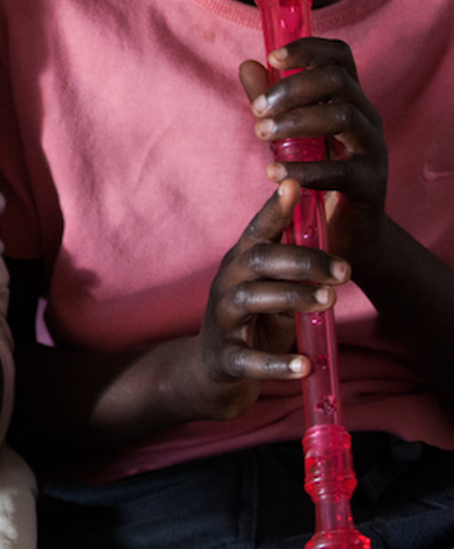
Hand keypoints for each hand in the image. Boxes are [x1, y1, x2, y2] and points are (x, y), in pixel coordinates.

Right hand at [190, 180, 349, 421]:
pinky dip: (277, 363)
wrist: (213, 373)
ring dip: (292, 297)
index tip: (295, 185)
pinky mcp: (225, 358)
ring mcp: (222, 320)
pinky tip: (305, 365)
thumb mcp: (275, 294)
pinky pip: (249, 359)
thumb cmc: (254, 324)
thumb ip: (294, 276)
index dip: (274, 208)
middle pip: (258, 260)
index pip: (257, 231)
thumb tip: (334, 255)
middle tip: (345, 270)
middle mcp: (227, 284)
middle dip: (302, 260)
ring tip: (329, 301)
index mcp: (241, 264)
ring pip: (250, 299)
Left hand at [241, 36, 389, 271]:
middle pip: (338, 81)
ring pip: (343, 116)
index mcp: (348, 100)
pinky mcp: (371, 184)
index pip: (339, 57)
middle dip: (291, 89)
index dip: (309, 48)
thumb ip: (270, 100)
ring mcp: (373, 150)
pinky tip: (273, 173)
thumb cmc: (317, 173)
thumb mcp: (290, 133)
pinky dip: (304, 169)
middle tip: (256, 111)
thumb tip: (247, 65)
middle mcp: (366, 118)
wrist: (348, 231)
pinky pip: (342, 170)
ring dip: (295, 122)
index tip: (272, 57)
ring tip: (261, 135)